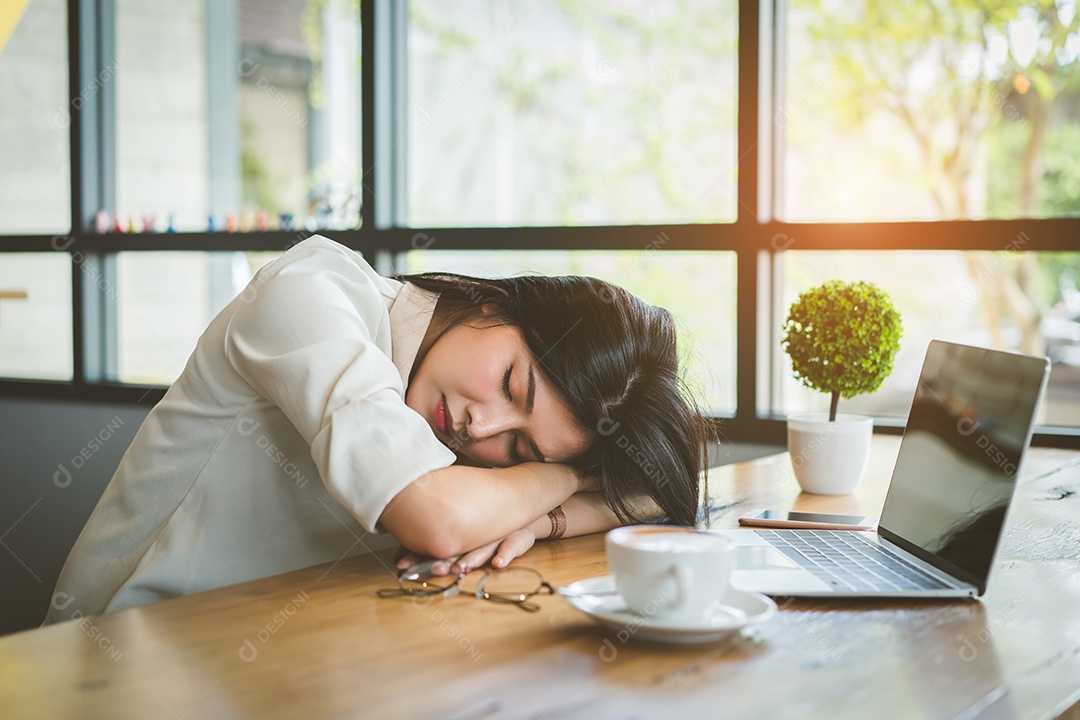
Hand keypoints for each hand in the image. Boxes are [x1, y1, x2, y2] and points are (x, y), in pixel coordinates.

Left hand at [394, 527, 536, 576]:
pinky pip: (513, 546)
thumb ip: (433, 543)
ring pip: (483, 548)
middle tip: (430, 570)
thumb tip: (396, 557)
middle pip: (458, 546)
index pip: (437, 542)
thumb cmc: (485, 525)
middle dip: (443, 560)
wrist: (523, 505)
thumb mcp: (463, 531)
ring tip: (459, 568)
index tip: (400, 562)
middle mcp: (477, 530)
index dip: (419, 553)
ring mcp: (498, 533)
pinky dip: (506, 555)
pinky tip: (498, 564)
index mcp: (460, 529)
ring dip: (471, 559)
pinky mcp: (517, 537)